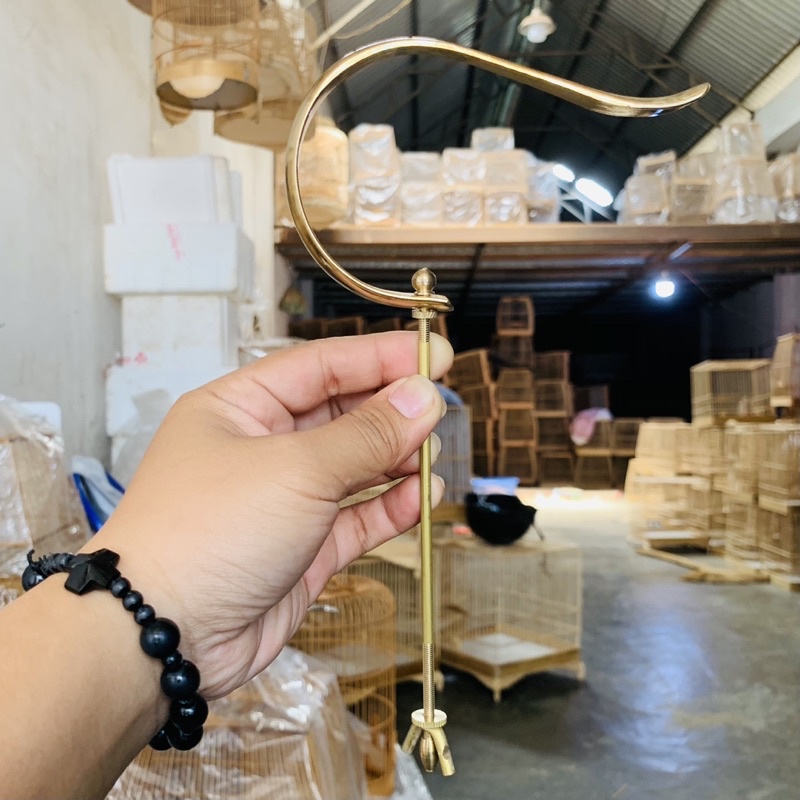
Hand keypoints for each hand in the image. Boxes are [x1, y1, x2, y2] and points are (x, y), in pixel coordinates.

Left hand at [90, 331, 452, 698]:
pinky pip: (357, 518)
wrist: (164, 635)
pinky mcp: (303, 549)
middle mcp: (262, 449)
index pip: (321, 366)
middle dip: (391, 411)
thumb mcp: (296, 468)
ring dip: (396, 460)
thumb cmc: (206, 534)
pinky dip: (389, 508)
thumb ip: (367, 434)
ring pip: (354, 467)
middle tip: (439, 408)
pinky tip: (418, 498)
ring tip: (431, 456)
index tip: (432, 355)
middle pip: (341, 414)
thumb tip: (421, 399)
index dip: (379, 358)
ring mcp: (284, 500)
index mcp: (241, 408)